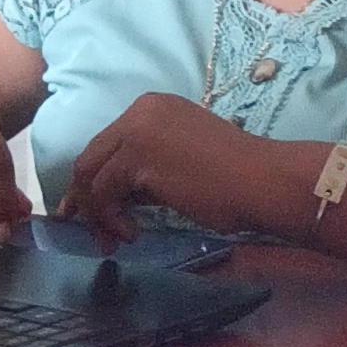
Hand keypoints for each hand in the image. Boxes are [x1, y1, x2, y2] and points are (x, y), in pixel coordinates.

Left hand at [61, 93, 292, 240]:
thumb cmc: (233, 176)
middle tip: (90, 230)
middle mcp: (140, 111)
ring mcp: (136, 132)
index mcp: (153, 106)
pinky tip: (133, 233)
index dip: (96, 179)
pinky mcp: (137, 160)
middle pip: (91, 157)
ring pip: (91, 177)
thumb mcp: (179, 160)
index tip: (92, 209)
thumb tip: (116, 196)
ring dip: (99, 215)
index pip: (108, 143)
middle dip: (85, 198)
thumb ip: (147, 168)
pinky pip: (103, 194)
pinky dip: (112, 219)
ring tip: (117, 239)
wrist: (260, 179)